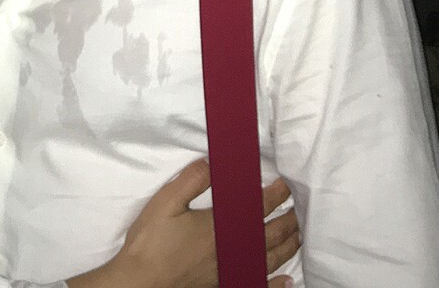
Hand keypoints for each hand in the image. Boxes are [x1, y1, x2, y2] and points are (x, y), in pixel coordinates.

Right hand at [72, 160, 298, 287]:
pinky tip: (286, 281)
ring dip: (287, 246)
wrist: (140, 282)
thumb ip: (191, 180)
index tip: (286, 185)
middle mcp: (232, 251)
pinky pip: (258, 285)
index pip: (256, 208)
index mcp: (220, 227)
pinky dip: (276, 284)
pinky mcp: (223, 286)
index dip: (275, 196)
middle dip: (287, 220)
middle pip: (270, 235)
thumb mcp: (166, 202)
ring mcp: (230, 272)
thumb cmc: (151, 242)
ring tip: (297, 235)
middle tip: (298, 209)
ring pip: (270, 259)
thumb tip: (212, 163)